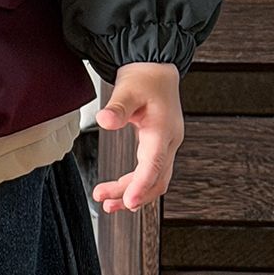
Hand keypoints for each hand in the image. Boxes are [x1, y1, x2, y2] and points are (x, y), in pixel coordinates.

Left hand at [92, 62, 184, 212]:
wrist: (155, 70)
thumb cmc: (144, 79)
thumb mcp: (127, 89)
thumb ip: (117, 108)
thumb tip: (105, 120)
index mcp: (162, 130)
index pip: (154, 164)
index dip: (142, 185)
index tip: (129, 201)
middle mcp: (168, 142)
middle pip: (156, 178)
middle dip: (132, 194)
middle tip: (105, 202)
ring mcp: (166, 146)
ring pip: (155, 179)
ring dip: (134, 193)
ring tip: (108, 204)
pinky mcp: (159, 147)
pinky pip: (151, 172)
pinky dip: (137, 184)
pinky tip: (120, 191)